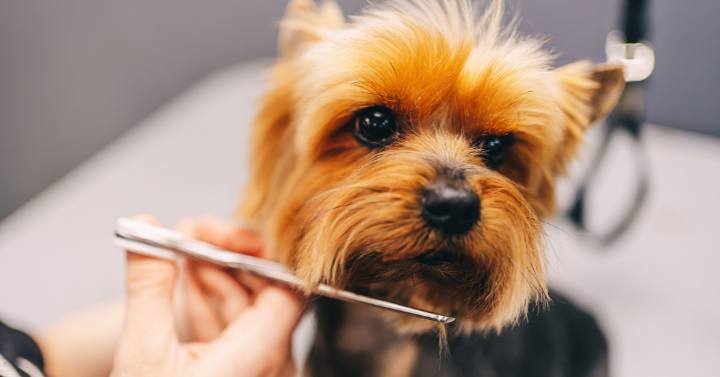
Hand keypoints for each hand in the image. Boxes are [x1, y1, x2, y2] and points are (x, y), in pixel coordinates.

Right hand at [111, 215, 302, 376]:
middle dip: (228, 258)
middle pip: (268, 293)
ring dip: (217, 277)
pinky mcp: (240, 376)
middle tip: (191, 235)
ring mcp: (258, 374)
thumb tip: (145, 229)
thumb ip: (149, 286)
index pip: (286, 287)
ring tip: (182, 252)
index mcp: (261, 359)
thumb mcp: (143, 353)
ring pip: (250, 310)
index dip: (256, 252)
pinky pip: (236, 331)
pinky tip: (187, 284)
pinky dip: (212, 305)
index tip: (218, 233)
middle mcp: (271, 367)